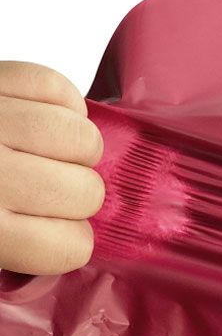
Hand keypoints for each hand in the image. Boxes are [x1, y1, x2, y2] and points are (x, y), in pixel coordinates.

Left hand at [0, 62, 104, 273]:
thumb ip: (21, 250)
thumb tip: (74, 241)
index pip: (71, 246)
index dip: (71, 243)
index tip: (55, 237)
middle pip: (86, 192)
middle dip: (77, 195)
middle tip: (49, 193)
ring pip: (82, 137)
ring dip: (77, 147)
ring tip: (51, 152)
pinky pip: (57, 85)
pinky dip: (62, 101)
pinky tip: (44, 117)